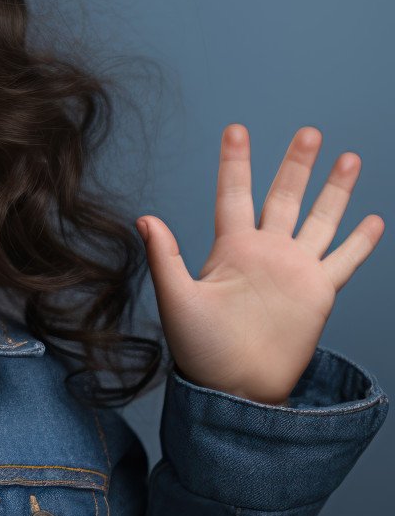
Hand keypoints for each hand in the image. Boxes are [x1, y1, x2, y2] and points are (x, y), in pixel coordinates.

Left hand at [137, 124, 382, 404]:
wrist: (234, 387)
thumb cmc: (199, 348)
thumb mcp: (176, 299)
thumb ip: (166, 257)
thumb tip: (144, 218)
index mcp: (230, 248)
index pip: (234, 194)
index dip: (236, 163)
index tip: (236, 129)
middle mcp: (265, 252)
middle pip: (284, 197)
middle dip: (296, 165)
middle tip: (309, 132)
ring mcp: (294, 270)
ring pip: (320, 219)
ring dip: (335, 190)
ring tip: (349, 158)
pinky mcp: (319, 293)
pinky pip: (344, 261)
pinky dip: (359, 241)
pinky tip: (373, 219)